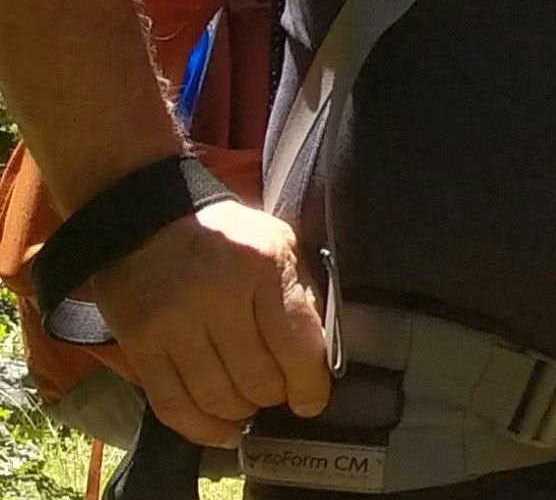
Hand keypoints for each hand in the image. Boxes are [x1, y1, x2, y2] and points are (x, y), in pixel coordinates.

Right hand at [92, 198, 330, 447]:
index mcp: (264, 263)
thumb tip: (320, 356)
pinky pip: (175, 405)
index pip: (296, 345)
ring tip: (247, 405)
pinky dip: (202, 428)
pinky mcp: (143, 344)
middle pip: (257, 379)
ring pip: (218, 397)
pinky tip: (220, 428)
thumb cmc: (225, 235)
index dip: (309, 385)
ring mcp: (177, 321)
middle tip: (275, 393)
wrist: (149, 218)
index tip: (311, 400)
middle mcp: (220, 293)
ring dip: (239, 413)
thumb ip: (299, 294)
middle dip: (273, 396)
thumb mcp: (276, 243)